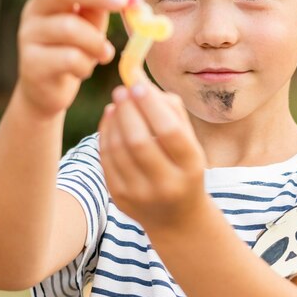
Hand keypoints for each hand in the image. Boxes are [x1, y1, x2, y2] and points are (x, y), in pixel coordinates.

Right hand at [17, 0, 129, 117]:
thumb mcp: (92, 24)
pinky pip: (68, 58)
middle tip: (124, 2)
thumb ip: (106, 6)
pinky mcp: (31, 64)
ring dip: (96, 40)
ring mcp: (29, 36)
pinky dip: (86, 64)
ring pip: (68, 27)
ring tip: (105, 53)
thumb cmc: (74, 51)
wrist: (47, 92)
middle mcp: (34, 10)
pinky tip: (86, 70)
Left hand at [98, 82, 207, 231]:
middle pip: (138, 141)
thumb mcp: (189, 140)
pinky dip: (106, 135)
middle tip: (121, 90)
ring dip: (114, 121)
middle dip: (127, 111)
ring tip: (116, 104)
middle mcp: (167, 184)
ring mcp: (141, 194)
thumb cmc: (184, 166)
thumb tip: (139, 78)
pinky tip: (110, 119)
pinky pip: (106, 160)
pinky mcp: (120, 198)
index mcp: (191, 166)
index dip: (150, 105)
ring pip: (118, 149)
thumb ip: (169, 108)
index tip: (138, 85)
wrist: (178, 217)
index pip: (168, 131)